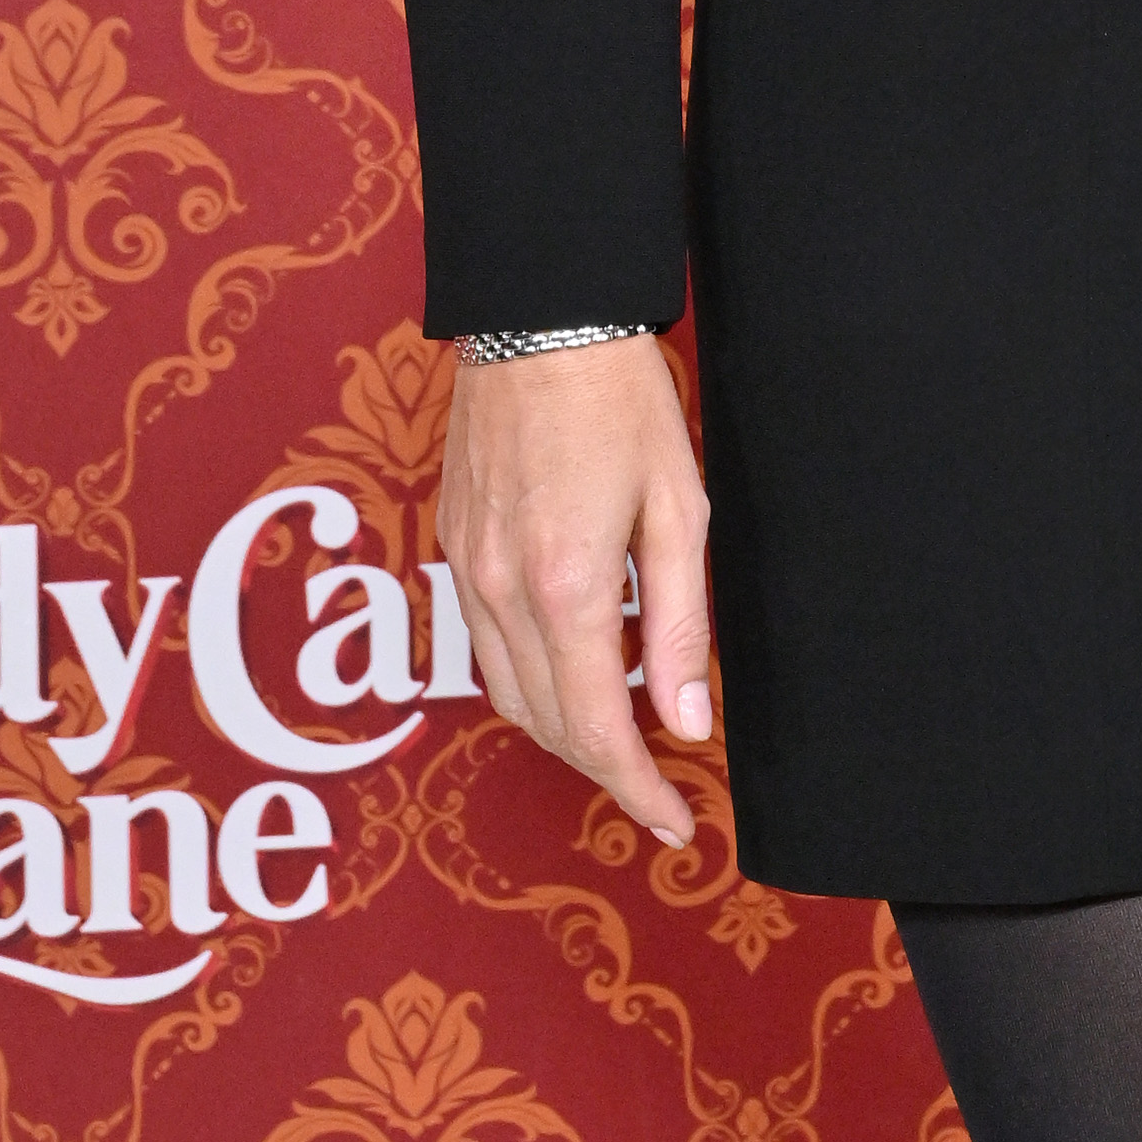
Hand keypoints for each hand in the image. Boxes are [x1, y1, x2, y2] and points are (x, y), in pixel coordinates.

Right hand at [437, 335, 713, 846]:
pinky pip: (484, 647)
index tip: (674, 824)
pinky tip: (573, 665)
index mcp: (568, 586)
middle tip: (660, 788)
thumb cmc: (620, 399)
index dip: (638, 791)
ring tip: (623, 733)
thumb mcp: (678, 506)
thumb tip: (687, 719)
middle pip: (547, 725)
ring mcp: (468, 571)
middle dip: (604, 768)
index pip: (599, 730)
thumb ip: (681, 622)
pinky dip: (528, 680)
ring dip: (563, 729)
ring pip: (507, 695)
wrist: (540, 318)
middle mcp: (502, 592)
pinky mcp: (454, 548)